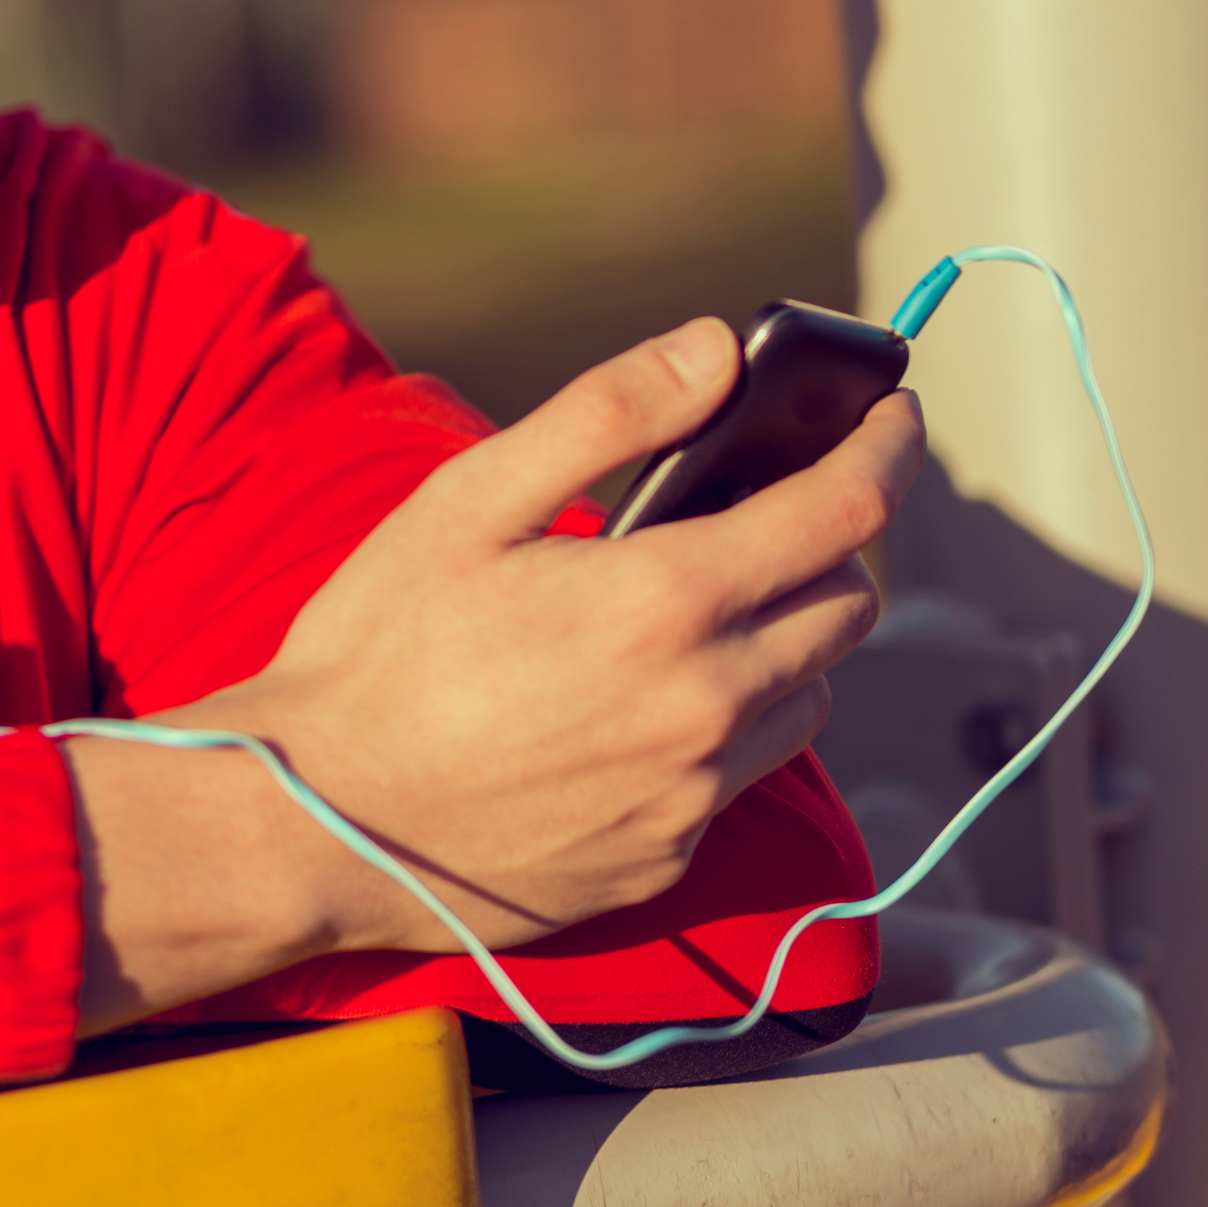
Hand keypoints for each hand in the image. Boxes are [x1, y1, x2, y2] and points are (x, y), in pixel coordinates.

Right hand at [62, 319, 924, 1027]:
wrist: (314, 819)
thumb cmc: (376, 650)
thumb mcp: (468, 501)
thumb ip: (605, 414)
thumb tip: (715, 349)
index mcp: (663, 600)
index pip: (845, 510)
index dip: (885, 446)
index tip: (893, 413)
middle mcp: (705, 703)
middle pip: (849, 607)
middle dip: (829, 544)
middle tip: (765, 513)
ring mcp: (693, 793)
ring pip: (812, 696)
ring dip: (787, 642)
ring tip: (697, 615)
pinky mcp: (669, 856)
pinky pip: (746, 774)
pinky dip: (730, 723)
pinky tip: (643, 704)